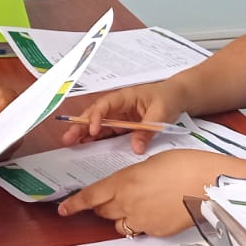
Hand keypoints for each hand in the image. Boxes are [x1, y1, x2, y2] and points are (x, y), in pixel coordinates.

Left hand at [57, 149, 242, 236]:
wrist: (207, 183)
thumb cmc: (184, 164)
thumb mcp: (151, 162)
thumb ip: (133, 176)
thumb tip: (129, 186)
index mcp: (124, 181)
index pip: (91, 196)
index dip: (75, 204)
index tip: (63, 209)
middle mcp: (127, 203)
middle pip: (103, 211)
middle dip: (103, 206)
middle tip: (112, 199)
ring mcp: (142, 220)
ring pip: (120, 225)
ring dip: (122, 217)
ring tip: (140, 205)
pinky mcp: (157, 231)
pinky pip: (142, 230)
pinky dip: (144, 223)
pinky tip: (159, 212)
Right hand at [59, 80, 189, 154]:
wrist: (176, 96)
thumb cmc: (168, 98)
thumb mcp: (160, 114)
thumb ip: (147, 130)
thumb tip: (136, 148)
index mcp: (124, 97)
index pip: (104, 106)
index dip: (96, 117)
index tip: (93, 130)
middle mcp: (117, 106)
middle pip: (95, 114)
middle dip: (80, 125)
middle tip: (68, 138)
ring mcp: (118, 115)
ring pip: (97, 123)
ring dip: (84, 133)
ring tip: (70, 143)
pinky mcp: (121, 124)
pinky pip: (106, 131)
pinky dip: (95, 138)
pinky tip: (84, 145)